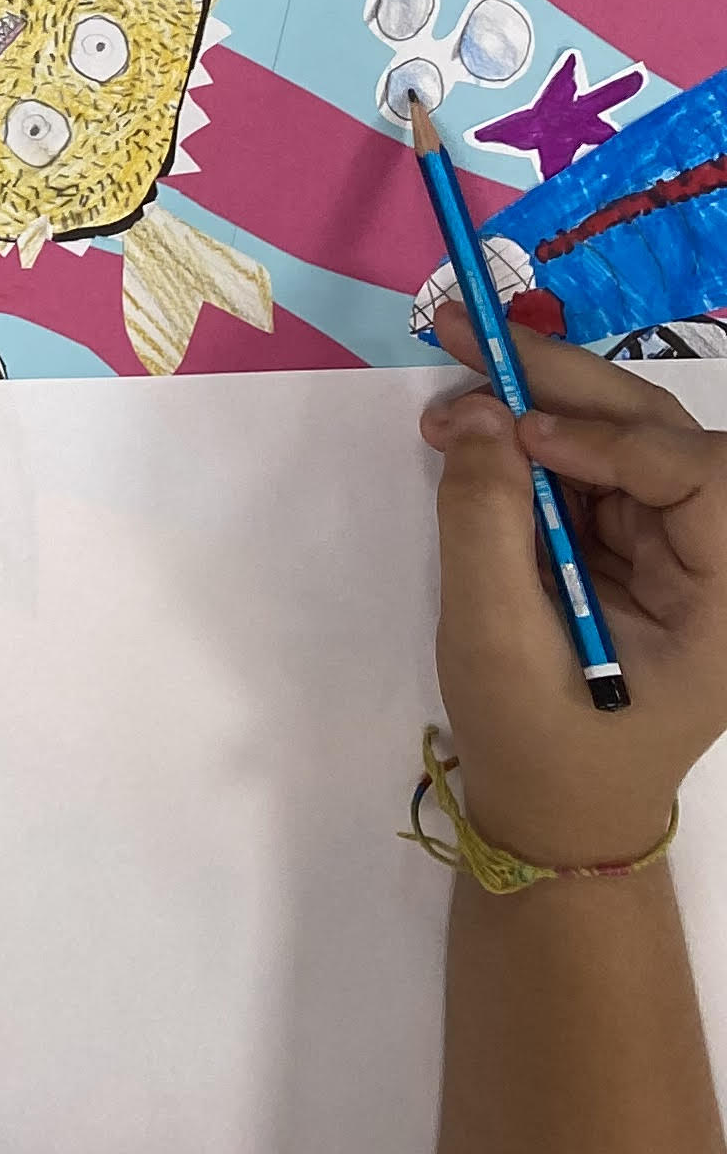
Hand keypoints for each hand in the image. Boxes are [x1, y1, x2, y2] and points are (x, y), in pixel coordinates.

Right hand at [424, 309, 726, 869]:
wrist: (551, 819)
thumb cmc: (537, 746)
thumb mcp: (496, 641)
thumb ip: (484, 522)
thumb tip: (478, 412)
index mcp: (725, 610)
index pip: (705, 481)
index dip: (618, 439)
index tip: (523, 433)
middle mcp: (717, 569)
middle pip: (666, 438)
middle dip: (569, 384)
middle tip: (468, 334)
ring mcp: (678, 555)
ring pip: (626, 437)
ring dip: (541, 400)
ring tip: (454, 378)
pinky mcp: (635, 549)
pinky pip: (592, 467)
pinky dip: (531, 439)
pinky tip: (471, 427)